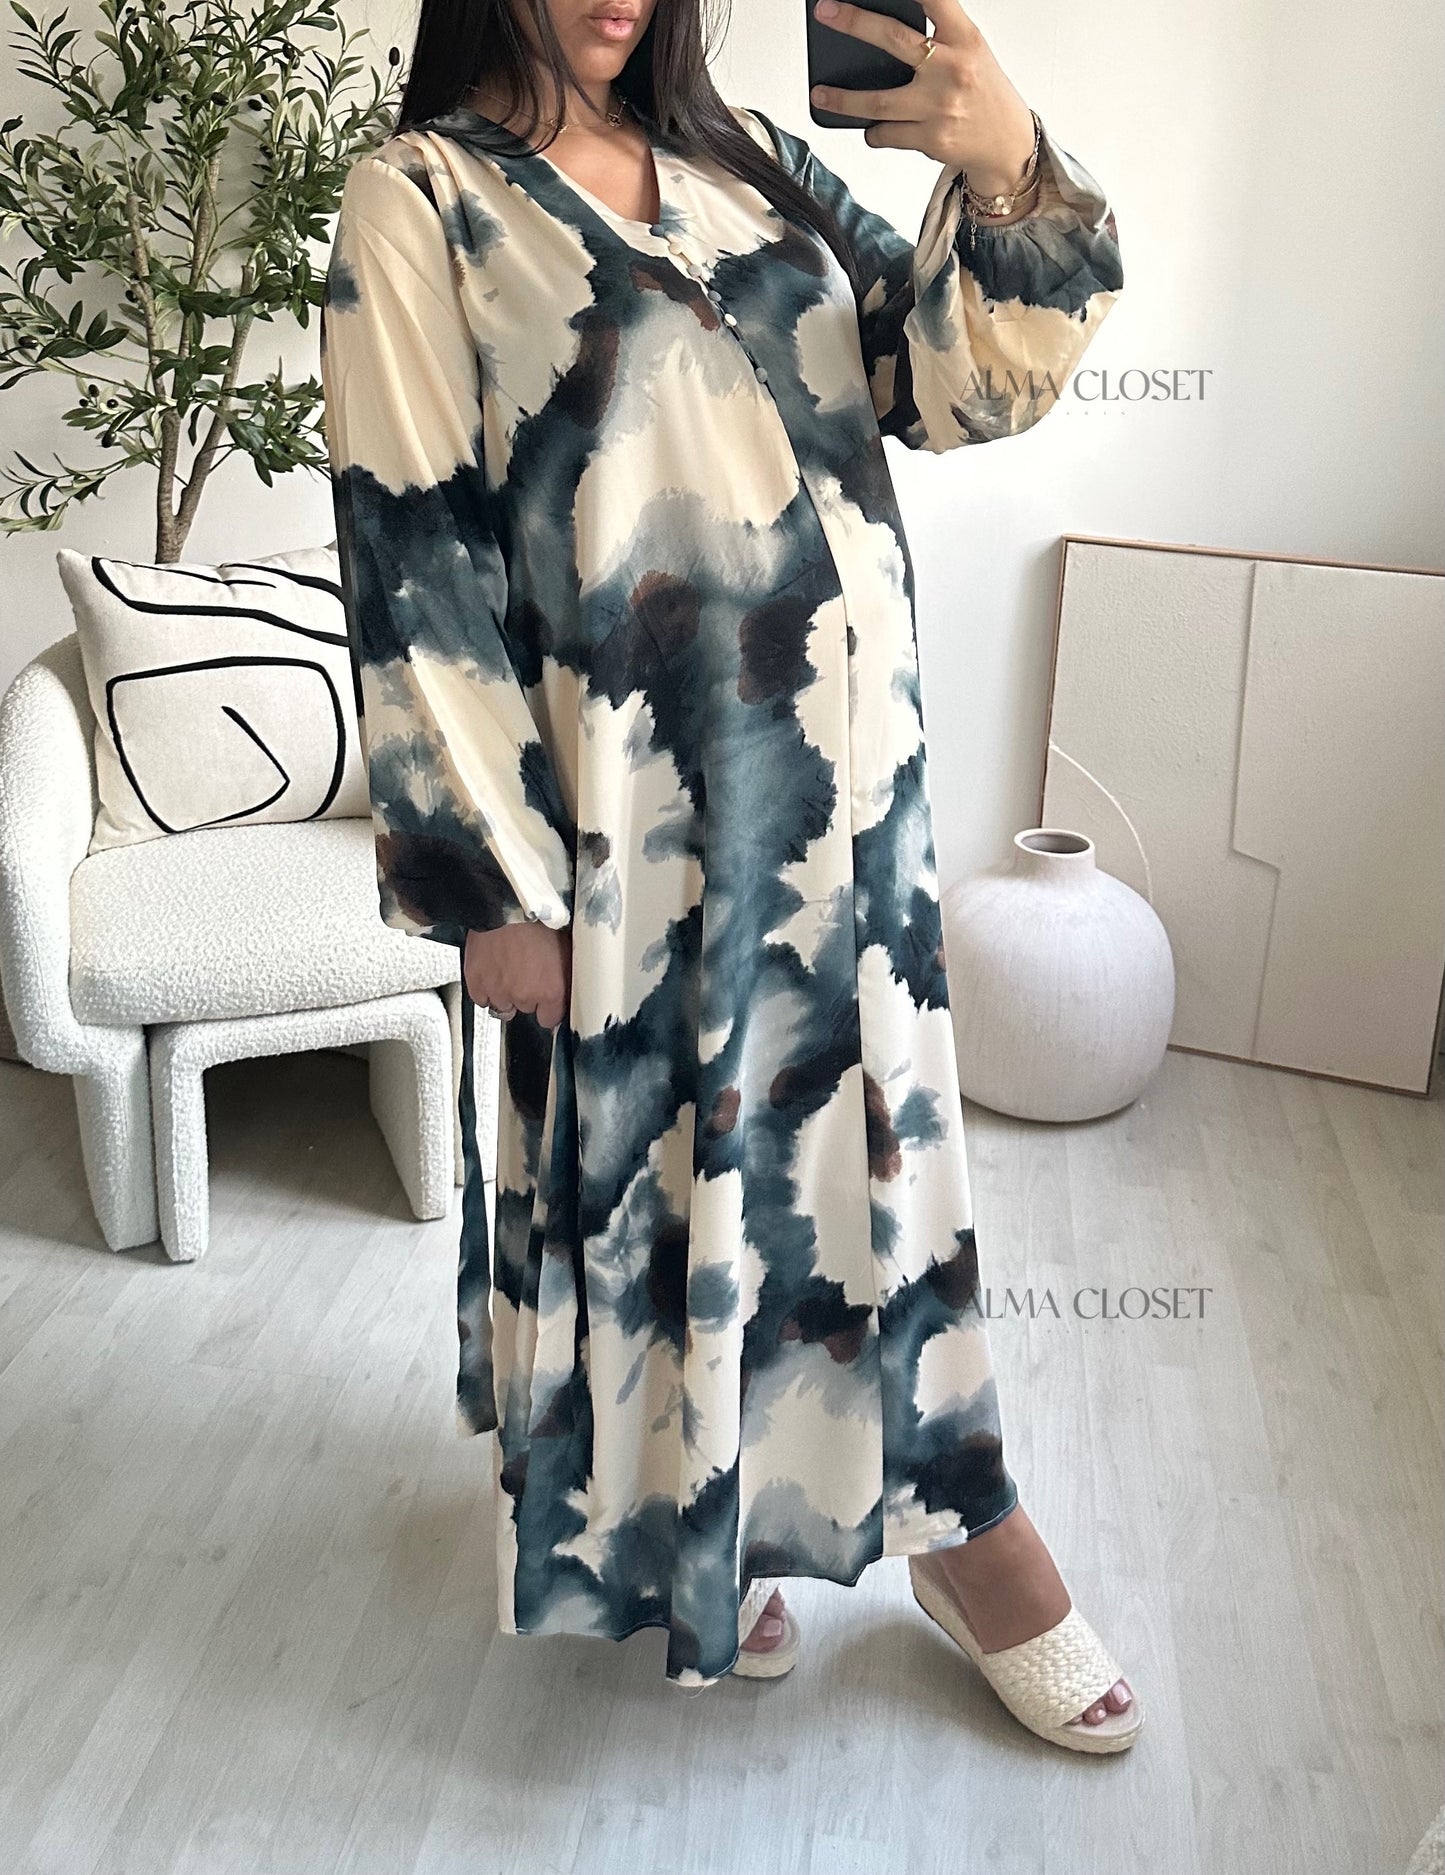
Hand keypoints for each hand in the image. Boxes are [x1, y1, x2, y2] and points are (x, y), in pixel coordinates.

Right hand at [464, 922, 571, 1030]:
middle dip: (527, 993)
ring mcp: (498, 992)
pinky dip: (485, 987)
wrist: (507, 901)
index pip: (550, 1019)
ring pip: (502, 1005)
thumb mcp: (566, 947)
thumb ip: (567, 976)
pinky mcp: (476, 983)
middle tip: (526, 968)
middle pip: (526, 1008)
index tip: (546, 996)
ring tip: (508, 966)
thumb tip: (568, 990)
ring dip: (505, 991)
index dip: (548, 1006)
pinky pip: (481, 998)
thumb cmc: (539, 918)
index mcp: (552, 990)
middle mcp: (525, 997)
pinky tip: (491, 969)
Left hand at [809, 0, 1037, 197]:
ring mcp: (940, 106)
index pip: (934, 0)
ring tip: (821, 94)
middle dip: (855, 23)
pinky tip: (873, 128)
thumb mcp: (970, 52)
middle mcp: (952, 69)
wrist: (1007, 143)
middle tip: (826, 13)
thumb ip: (938, 36)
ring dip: (843, 99)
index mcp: (965, 38)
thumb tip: (880, 30)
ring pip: (878, 101)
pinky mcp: (931, 139)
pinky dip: (874, 131)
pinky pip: (887, 133)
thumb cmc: (982, 92)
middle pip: (894, 40)